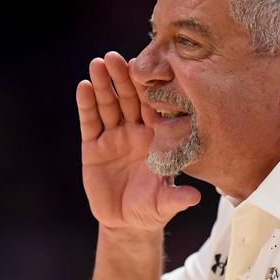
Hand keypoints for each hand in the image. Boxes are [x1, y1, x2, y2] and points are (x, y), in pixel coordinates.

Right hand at [76, 51, 200, 235]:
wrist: (126, 223)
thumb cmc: (151, 210)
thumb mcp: (164, 205)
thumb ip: (176, 198)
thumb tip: (194, 198)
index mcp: (156, 139)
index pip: (153, 108)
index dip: (149, 89)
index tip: (147, 69)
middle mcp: (135, 132)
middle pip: (129, 99)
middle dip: (122, 78)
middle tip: (116, 57)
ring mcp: (114, 137)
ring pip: (108, 105)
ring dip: (103, 84)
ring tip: (97, 63)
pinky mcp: (94, 146)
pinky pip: (90, 122)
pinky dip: (86, 105)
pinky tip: (84, 86)